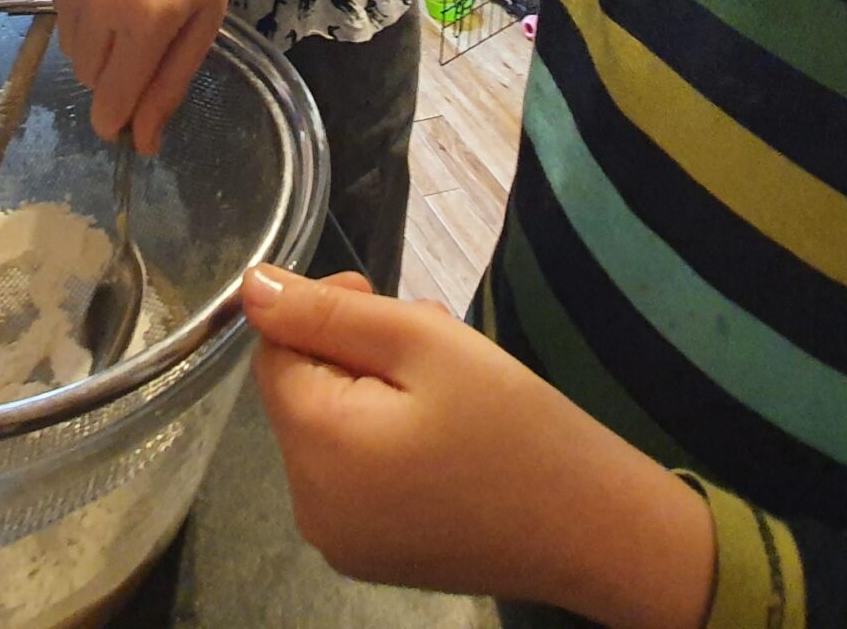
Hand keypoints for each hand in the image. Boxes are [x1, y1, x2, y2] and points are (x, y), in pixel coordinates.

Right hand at [47, 0, 268, 153]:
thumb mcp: (203, 24)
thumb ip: (168, 86)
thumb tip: (140, 144)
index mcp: (147, 18)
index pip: (111, 96)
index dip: (115, 119)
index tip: (122, 126)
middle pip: (87, 75)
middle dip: (112, 75)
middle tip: (142, 44)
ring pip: (69, 46)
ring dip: (94, 45)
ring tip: (127, 10)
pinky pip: (58, 9)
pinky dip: (81, 11)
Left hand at [243, 266, 713, 627]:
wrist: (594, 530)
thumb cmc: (516, 424)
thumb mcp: (424, 343)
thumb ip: (328, 313)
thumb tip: (251, 289)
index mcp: (316, 448)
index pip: (274, 353)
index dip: (320, 313)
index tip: (383, 298)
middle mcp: (309, 506)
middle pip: (301, 395)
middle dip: (353, 354)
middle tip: (429, 338)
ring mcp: (340, 541)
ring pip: (327, 432)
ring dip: (370, 394)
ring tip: (445, 385)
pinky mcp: (371, 557)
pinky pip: (351, 477)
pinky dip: (382, 442)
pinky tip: (443, 434)